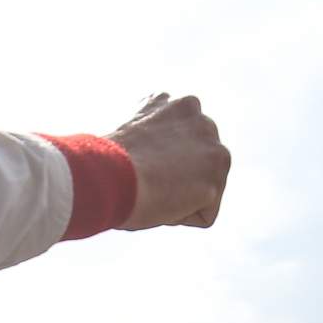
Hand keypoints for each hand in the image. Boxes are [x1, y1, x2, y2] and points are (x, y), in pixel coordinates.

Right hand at [109, 93, 229, 228]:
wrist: (109, 173)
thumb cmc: (108, 161)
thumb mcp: (134, 131)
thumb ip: (156, 136)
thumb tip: (157, 157)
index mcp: (182, 104)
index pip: (183, 143)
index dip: (158, 162)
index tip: (139, 165)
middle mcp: (204, 121)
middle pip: (198, 166)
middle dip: (178, 178)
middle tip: (145, 181)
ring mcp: (214, 152)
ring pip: (201, 190)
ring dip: (178, 198)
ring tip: (151, 189)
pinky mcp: (214, 184)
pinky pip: (202, 214)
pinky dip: (180, 217)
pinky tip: (158, 203)